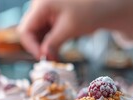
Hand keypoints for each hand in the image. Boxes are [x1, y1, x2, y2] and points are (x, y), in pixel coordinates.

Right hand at [18, 0, 132, 59]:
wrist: (106, 4)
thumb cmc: (89, 12)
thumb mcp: (69, 29)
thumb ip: (53, 43)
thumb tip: (43, 56)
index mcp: (41, 5)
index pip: (26, 30)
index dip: (32, 47)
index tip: (43, 59)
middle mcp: (40, 5)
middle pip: (30, 30)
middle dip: (39, 46)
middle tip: (50, 60)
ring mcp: (46, 9)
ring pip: (38, 31)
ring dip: (45, 45)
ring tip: (55, 56)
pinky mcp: (53, 14)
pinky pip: (46, 29)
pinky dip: (51, 40)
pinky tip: (57, 49)